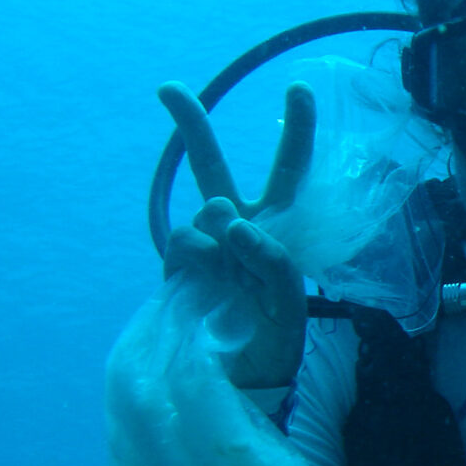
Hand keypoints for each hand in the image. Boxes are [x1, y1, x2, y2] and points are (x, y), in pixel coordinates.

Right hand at [158, 80, 314, 388]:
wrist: (239, 378)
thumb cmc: (275, 335)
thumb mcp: (289, 301)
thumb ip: (271, 260)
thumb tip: (230, 222)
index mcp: (279, 224)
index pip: (290, 171)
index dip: (296, 129)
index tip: (297, 86)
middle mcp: (239, 224)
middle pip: (212, 165)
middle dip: (191, 125)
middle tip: (168, 88)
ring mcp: (205, 243)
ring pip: (206, 206)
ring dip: (225, 234)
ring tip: (238, 273)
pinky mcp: (177, 265)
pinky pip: (186, 242)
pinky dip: (202, 259)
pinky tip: (212, 282)